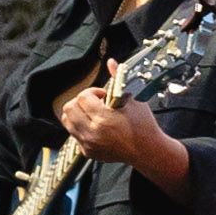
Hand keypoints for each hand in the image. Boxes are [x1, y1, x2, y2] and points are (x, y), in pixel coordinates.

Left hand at [57, 81, 185, 184]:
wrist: (148, 150)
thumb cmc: (144, 125)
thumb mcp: (133, 99)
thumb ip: (118, 80)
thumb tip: (111, 62)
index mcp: (103, 118)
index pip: (83, 97)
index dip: (93, 92)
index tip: (104, 96)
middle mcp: (92, 132)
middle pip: (69, 108)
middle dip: (81, 102)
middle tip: (95, 104)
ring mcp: (88, 144)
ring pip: (67, 122)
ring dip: (78, 114)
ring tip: (93, 114)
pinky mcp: (87, 152)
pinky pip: (74, 135)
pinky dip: (81, 128)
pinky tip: (96, 127)